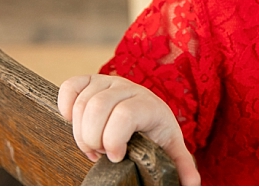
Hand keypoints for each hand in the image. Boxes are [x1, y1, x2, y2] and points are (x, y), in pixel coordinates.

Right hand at [58, 74, 200, 185]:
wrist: (146, 111)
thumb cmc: (155, 130)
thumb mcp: (169, 146)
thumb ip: (180, 164)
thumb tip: (192, 183)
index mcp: (148, 104)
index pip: (124, 114)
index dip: (113, 139)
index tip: (115, 157)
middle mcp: (128, 87)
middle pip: (98, 107)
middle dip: (94, 138)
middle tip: (101, 153)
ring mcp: (107, 82)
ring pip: (82, 103)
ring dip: (81, 131)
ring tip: (93, 144)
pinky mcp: (89, 81)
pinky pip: (69, 86)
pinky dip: (66, 105)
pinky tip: (73, 122)